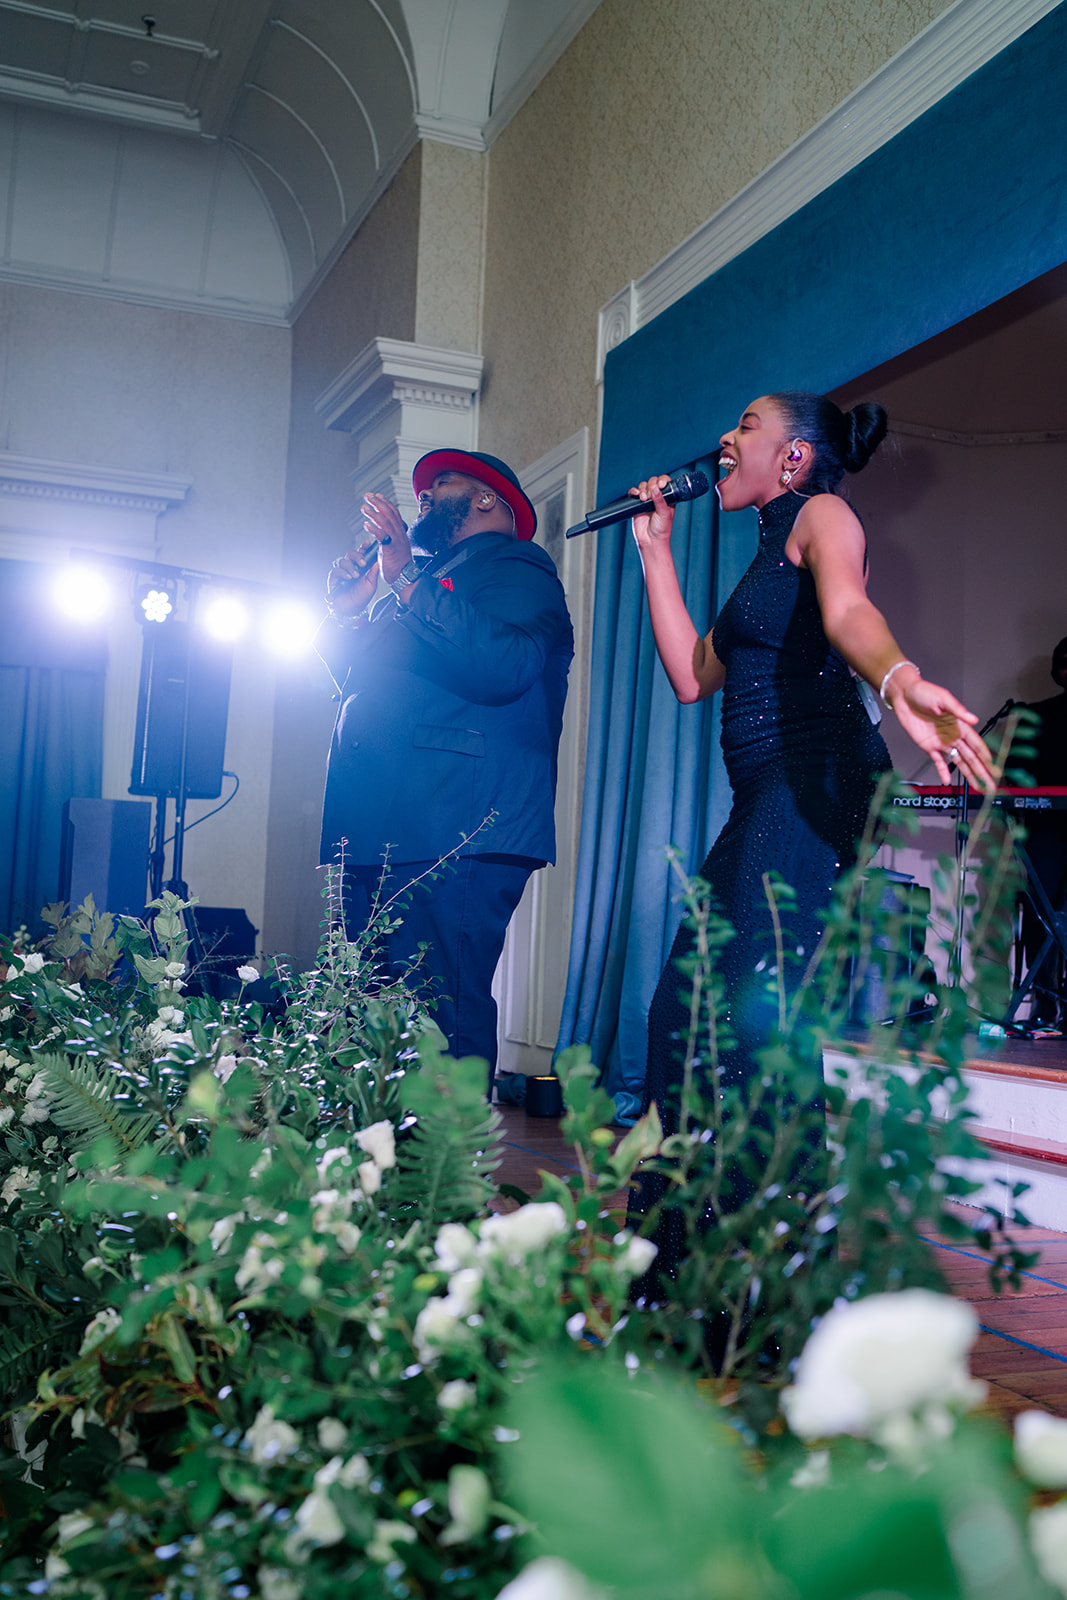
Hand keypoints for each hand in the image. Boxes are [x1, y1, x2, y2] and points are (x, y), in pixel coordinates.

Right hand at [326, 540, 379, 618]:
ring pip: (343, 561)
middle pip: (350, 553)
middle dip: (357, 556)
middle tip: (363, 563)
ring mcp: (341, 572)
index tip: (368, 544)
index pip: (360, 553)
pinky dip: (342, 573)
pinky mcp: (333, 578)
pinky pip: (335, 570)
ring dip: (350, 567)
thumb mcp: (371, 584)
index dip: (363, 547)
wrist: (353, 609)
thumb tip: (378, 560)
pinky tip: (348, 578)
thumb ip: (373, 572)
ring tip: (355, 576)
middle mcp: (350, 567)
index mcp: (359, 566)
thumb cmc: (361, 596)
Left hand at [361, 493, 411, 584]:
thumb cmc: (398, 565)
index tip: (376, 495)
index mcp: (400, 532)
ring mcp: (396, 540)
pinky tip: (366, 524)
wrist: (404, 577)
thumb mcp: (394, 546)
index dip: (385, 502)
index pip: (394, 512)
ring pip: (385, 522)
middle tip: (367, 497)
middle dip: (377, 503)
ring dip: (373, 513)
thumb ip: (389, 537)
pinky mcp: (391, 549)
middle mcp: (399, 534)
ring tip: (364, 508)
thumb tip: (381, 531)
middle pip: (389, 513)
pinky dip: (373, 529)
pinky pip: (382, 536)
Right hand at [629, 475, 674, 550]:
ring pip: (643, 486)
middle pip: (653, 482)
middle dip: (651, 486)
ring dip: (643, 489)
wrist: (651, 540)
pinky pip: (634, 493)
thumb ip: (660, 500)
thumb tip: (655, 488)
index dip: (662, 480)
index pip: (665, 482)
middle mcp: (657, 497)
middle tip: (650, 495)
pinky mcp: (637, 504)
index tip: (660, 484)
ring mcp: (647, 500)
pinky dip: (634, 491)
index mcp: (667, 497)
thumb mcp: (664, 513)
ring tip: (644, 499)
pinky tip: (637, 495)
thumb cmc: (661, 529)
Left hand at [888, 674, 997, 789]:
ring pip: (958, 762)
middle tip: (990, 784)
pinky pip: (938, 761)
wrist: (904, 696)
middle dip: (981, 771)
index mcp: (960, 725)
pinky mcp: (928, 746)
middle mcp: (953, 735)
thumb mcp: (943, 698)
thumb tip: (974, 719)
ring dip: (968, 774)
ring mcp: (942, 742)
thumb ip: (958, 710)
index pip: (977, 744)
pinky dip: (943, 771)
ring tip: (977, 786)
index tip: (994, 767)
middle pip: (971, 757)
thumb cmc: (924, 692)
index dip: (986, 756)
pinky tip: (947, 780)